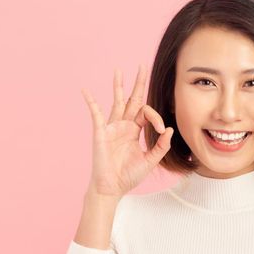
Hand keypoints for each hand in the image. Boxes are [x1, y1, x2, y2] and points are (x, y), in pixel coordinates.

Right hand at [81, 64, 173, 195]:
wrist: (112, 188)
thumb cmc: (129, 176)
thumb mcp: (150, 161)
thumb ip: (161, 146)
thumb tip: (168, 129)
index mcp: (135, 130)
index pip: (147, 113)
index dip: (156, 117)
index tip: (160, 130)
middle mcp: (124, 125)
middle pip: (132, 99)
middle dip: (138, 83)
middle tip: (142, 66)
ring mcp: (112, 127)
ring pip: (116, 102)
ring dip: (118, 86)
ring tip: (118, 70)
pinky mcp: (101, 132)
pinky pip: (95, 113)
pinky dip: (90, 101)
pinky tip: (85, 90)